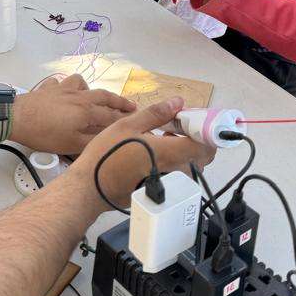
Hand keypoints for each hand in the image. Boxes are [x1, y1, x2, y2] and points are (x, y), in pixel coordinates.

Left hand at [11, 73, 135, 155]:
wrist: (16, 117)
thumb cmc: (44, 133)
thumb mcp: (70, 145)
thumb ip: (91, 141)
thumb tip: (108, 139)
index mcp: (87, 111)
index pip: (112, 116)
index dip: (125, 120)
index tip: (138, 122)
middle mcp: (79, 96)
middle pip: (104, 96)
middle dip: (119, 102)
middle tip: (131, 106)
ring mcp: (63, 90)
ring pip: (83, 84)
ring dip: (93, 90)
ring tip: (95, 98)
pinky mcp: (48, 89)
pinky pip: (62, 83)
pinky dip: (68, 87)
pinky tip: (66, 93)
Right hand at [66, 97, 215, 210]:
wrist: (90, 188)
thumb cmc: (106, 154)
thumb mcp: (128, 126)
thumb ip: (156, 114)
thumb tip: (179, 102)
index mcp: (170, 153)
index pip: (205, 144)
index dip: (204, 130)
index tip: (192, 121)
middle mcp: (176, 172)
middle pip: (202, 157)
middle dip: (195, 140)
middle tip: (176, 128)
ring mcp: (170, 185)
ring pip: (193, 168)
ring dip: (186, 152)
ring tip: (164, 140)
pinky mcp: (163, 193)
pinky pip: (180, 177)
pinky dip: (176, 164)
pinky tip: (157, 156)